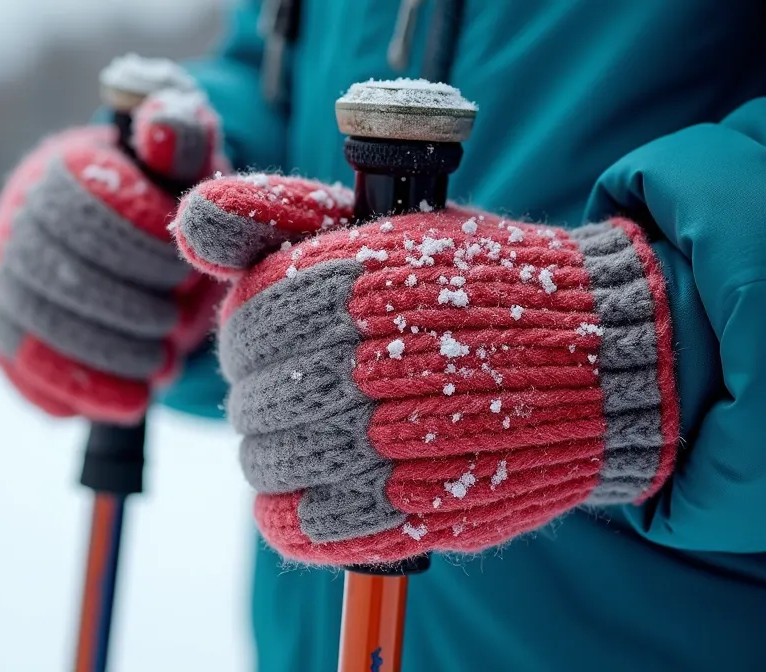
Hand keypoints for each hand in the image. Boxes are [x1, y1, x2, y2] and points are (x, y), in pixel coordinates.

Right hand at [0, 89, 226, 422]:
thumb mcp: (182, 162)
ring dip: (112, 354)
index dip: (144, 249)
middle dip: (128, 308)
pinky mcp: (0, 344)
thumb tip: (163, 119)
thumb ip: (180, 135)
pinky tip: (134, 396)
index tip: (182, 268)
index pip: (86, 211)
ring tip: (160, 363)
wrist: (124, 252)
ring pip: (40, 330)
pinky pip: (29, 377)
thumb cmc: (161, 201)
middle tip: (173, 324)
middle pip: (59, 276)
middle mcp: (13, 226)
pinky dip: (86, 393)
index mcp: (56, 173)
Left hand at [173, 173, 679, 565]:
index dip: (253, 338)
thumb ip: (279, 216)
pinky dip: (291, 514)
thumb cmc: (477, 286)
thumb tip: (191, 217)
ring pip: (267, 463)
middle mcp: (361, 360)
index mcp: (348, 282)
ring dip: (278, 455)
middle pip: (250, 400)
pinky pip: (301, 525)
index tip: (288, 340)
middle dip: (267, 397)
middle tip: (310, 393)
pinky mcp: (411, 511)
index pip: (244, 326)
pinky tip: (314, 492)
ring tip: (316, 439)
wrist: (596, 356)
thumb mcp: (383, 224)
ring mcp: (388, 441)